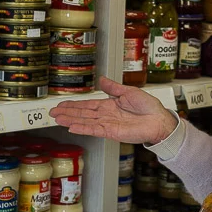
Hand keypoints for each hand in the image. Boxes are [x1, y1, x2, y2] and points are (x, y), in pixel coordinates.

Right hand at [49, 77, 177, 144]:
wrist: (159, 119)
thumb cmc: (148, 107)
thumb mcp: (128, 91)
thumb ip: (112, 88)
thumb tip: (101, 79)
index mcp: (109, 105)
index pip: (87, 105)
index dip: (74, 105)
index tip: (62, 105)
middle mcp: (106, 115)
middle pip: (83, 114)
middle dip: (67, 113)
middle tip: (53, 112)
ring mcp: (108, 124)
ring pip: (85, 122)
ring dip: (71, 120)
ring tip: (57, 119)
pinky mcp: (112, 132)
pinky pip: (94, 130)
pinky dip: (83, 128)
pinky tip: (72, 127)